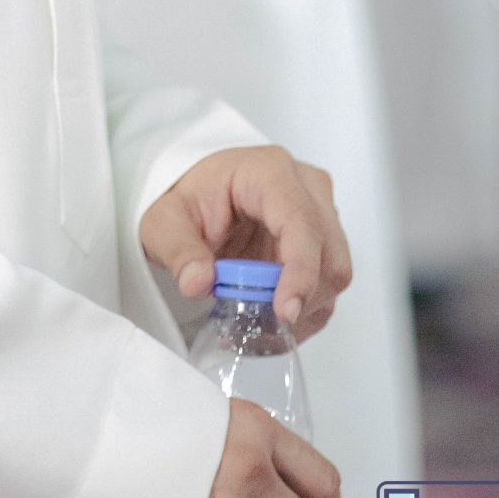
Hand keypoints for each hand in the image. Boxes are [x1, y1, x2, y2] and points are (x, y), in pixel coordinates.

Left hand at [139, 144, 351, 334]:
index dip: (301, 270)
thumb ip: (178, 250)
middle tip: (259, 323)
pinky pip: (327, 289)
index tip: (284, 310)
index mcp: (270, 172)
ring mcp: (320, 215)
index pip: (302, 222)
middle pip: (328, 252)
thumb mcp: (164, 222)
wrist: (198, 197)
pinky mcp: (322, 244)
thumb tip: (197, 282)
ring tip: (256, 325)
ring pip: (334, 275)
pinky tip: (269, 323)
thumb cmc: (188, 199)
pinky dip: (303, 315)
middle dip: (299, 296)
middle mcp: (306, 188)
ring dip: (301, 309)